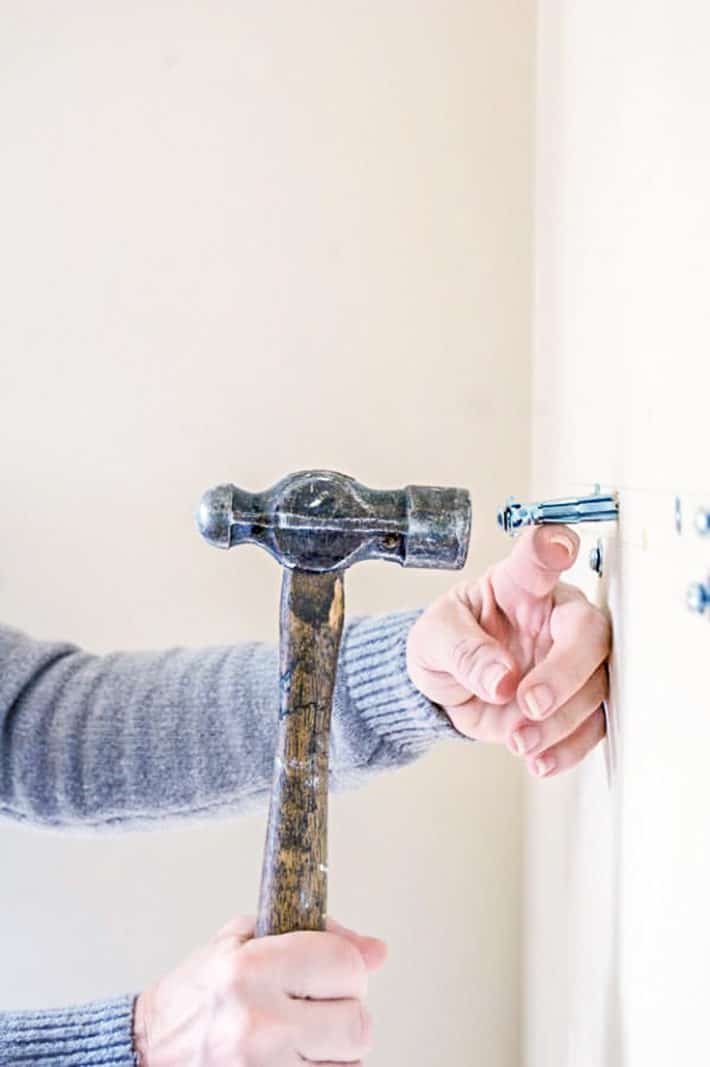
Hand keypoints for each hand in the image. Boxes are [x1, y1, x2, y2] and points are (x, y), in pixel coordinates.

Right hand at [133, 915, 385, 1065]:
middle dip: (346, 1010)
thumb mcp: (241, 939)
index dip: (349, 965)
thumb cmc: (197, 995)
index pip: (345, 963)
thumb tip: (375, 950)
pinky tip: (296, 1058)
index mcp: (251, 968)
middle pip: (358, 1022)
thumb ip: (313, 934)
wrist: (148, 1052)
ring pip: (350, 1062)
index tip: (335, 969)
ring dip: (335, 1048)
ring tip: (301, 1034)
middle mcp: (259, 1024)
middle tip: (320, 1005)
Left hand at [407, 525, 609, 777]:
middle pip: (590, 633)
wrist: (447, 688)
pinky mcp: (574, 702)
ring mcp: (570, 659)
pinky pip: (591, 726)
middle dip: (565, 672)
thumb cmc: (446, 644)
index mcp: (518, 584)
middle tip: (528, 702)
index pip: (538, 559)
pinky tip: (538, 759)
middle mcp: (555, 616)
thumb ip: (464, 651)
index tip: (558, 546)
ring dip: (560, 720)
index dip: (553, 548)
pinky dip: (567, 747)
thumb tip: (502, 679)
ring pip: (596, 685)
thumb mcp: (433, 638)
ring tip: (517, 739)